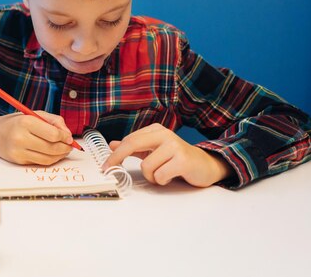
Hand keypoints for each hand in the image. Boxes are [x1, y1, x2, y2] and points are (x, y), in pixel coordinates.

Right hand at [0, 111, 73, 164]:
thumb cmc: (17, 122)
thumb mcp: (35, 114)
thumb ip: (54, 121)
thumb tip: (68, 135)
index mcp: (26, 122)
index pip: (53, 134)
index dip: (65, 137)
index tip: (69, 137)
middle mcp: (20, 138)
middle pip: (52, 148)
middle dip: (65, 148)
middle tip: (70, 145)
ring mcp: (18, 151)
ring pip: (47, 158)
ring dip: (60, 155)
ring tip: (64, 150)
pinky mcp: (18, 161)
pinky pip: (40, 162)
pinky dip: (51, 159)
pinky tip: (53, 154)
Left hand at [101, 123, 232, 187]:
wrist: (205, 165)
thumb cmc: (176, 158)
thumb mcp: (153, 150)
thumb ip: (134, 147)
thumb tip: (112, 145)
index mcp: (156, 130)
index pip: (129, 140)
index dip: (115, 154)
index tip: (105, 165)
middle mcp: (165, 134)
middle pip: (133, 144)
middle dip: (118, 159)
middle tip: (110, 171)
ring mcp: (175, 146)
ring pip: (146, 166)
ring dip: (152, 176)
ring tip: (163, 173)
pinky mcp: (183, 160)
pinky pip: (160, 175)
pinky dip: (162, 180)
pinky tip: (171, 176)